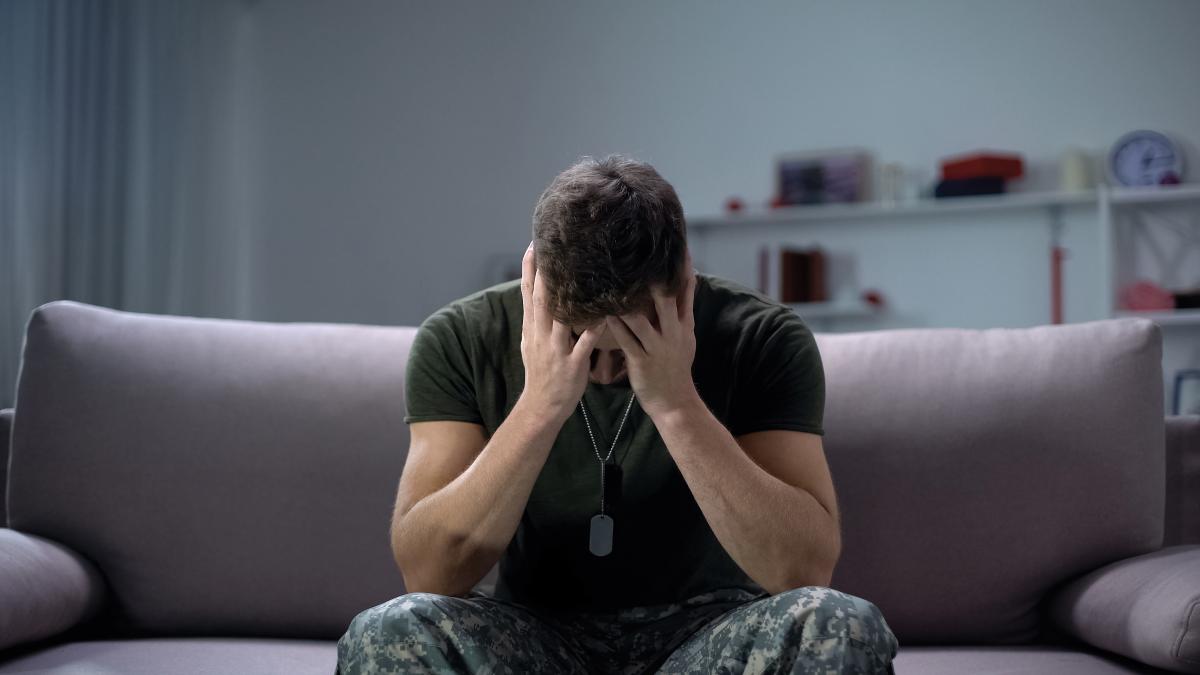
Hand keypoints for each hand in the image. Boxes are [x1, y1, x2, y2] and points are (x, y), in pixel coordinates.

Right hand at [518, 242, 604, 421]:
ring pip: (561, 318)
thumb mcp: (531, 343)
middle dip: (546, 273)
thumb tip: (537, 295)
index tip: (533, 245)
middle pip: (542, 299)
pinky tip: (604, 315)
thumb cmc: (541, 373)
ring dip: (568, 295)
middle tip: (553, 247)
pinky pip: (584, 343)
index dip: (530, 269)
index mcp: (532, 329)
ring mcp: (556, 350)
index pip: (528, 293)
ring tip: (580, 271)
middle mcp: (542, 336)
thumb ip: (536, 319)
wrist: (541, 407)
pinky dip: (593, 329)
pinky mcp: (572, 364)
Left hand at [605, 251, 699, 418]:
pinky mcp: (641, 361)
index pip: (687, 292)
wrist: (675, 403)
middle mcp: (673, 334)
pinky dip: (615, 325)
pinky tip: (603, 312)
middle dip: (656, 278)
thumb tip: (682, 289)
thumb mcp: (686, 340)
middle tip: (643, 255)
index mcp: (685, 327)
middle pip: (666, 300)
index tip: (679, 247)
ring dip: (625, 301)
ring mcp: (657, 348)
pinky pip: (625, 340)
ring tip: (611, 281)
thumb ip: (682, 315)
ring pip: (641, 319)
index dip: (684, 269)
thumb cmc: (675, 369)